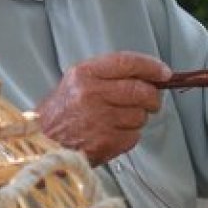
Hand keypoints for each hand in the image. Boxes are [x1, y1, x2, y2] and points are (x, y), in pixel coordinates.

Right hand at [36, 52, 171, 165]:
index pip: (127, 63)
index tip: (164, 73)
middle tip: (152, 101)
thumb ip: (109, 76)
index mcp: (84, 74)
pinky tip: (113, 134)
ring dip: (138, 118)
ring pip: (140, 115)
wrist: (42, 144)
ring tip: (119, 120)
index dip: (151, 67)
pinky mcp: (105, 142)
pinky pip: (134, 136)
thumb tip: (149, 77)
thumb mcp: (77, 83)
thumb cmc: (62, 113)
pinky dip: (129, 136)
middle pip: (141, 91)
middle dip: (153, 97)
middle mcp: (91, 94)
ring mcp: (99, 120)